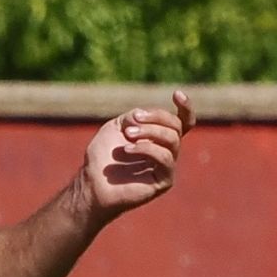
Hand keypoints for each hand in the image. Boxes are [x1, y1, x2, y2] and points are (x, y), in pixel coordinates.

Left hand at [82, 90, 195, 218]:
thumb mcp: (115, 127)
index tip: (177, 94)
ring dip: (150, 132)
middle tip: (132, 121)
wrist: (91, 183)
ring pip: (173, 140)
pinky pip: (165, 158)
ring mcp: (167, 166)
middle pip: (176, 127)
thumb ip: (133, 117)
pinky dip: (146, 149)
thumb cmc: (102, 156)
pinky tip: (127, 150)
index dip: (185, 108)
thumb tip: (146, 115)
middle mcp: (166, 151)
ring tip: (128, 135)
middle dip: (156, 118)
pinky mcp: (164, 181)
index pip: (182, 122)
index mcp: (158, 138)